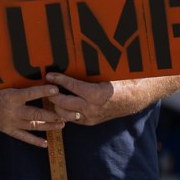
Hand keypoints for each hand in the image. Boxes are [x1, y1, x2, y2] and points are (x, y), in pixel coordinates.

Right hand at [0, 84, 63, 147]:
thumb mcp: (6, 86)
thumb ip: (22, 87)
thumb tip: (42, 83)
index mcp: (11, 97)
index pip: (31, 93)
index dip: (44, 91)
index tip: (57, 89)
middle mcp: (12, 111)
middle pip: (36, 114)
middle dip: (53, 114)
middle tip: (67, 114)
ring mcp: (10, 122)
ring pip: (33, 126)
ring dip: (49, 126)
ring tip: (62, 125)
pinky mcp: (8, 130)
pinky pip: (23, 137)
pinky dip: (35, 141)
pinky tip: (46, 143)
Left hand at [43, 71, 179, 124]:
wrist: (132, 100)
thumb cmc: (118, 82)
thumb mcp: (105, 74)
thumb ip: (89, 71)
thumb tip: (73, 57)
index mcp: (96, 94)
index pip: (72, 87)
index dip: (59, 80)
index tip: (50, 75)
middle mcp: (91, 108)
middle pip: (64, 103)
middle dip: (53, 94)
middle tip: (47, 86)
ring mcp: (90, 117)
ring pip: (65, 115)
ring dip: (56, 106)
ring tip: (51, 96)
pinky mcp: (89, 122)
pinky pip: (72, 119)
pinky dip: (64, 112)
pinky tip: (59, 104)